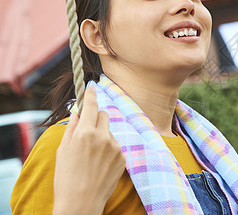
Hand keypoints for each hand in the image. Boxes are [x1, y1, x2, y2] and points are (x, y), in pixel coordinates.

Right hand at [53, 86, 125, 214]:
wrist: (81, 202)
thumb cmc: (66, 177)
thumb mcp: (63, 149)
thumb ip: (72, 127)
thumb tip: (77, 112)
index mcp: (85, 133)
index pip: (91, 106)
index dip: (91, 95)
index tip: (92, 87)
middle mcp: (103, 136)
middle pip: (104, 115)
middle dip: (96, 117)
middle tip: (87, 129)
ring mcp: (115, 147)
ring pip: (109, 131)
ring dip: (102, 136)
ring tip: (91, 156)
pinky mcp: (123, 157)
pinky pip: (115, 145)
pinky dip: (108, 149)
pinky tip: (100, 163)